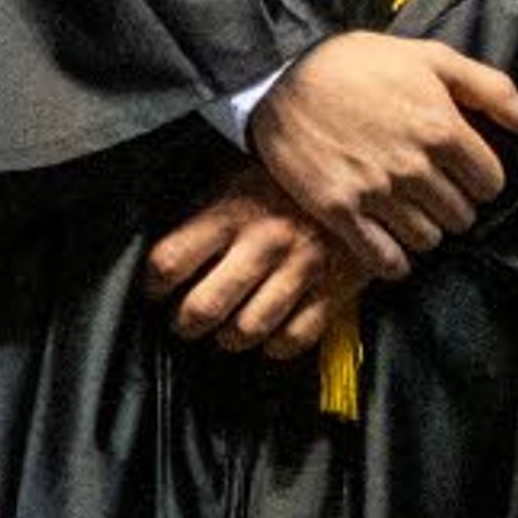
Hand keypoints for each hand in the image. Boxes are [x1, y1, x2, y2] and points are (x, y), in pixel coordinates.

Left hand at [142, 168, 374, 360]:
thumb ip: (202, 216)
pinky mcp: (336, 285)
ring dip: (229, 338)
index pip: (169, 263)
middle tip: (188, 320)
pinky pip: (297, 337)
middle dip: (186, 323)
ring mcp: (302, 266)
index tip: (159, 289)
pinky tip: (272, 332)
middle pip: (202, 308)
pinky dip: (278, 345)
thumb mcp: (238, 179)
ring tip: (228, 329)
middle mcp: (265, 241)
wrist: (363, 173)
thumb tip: (165, 257)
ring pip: (246, 329)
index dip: (154, 284)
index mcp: (232, 211)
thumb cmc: (291, 180)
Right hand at [247, 32, 517, 268]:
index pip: (491, 183)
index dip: (482, 180)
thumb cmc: (361, 63)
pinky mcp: (338, 210)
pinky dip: (394, 261)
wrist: (284, 78)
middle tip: (437, 193)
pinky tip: (391, 245)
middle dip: (456, 205)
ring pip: (428, 239)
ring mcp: (375, 191)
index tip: (465, 173)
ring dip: (426, 231)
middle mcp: (413, 166)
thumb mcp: (432, 58)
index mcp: (442, 128)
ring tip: (412, 212)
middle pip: (462, 215)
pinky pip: (384, 259)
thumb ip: (491, 90)